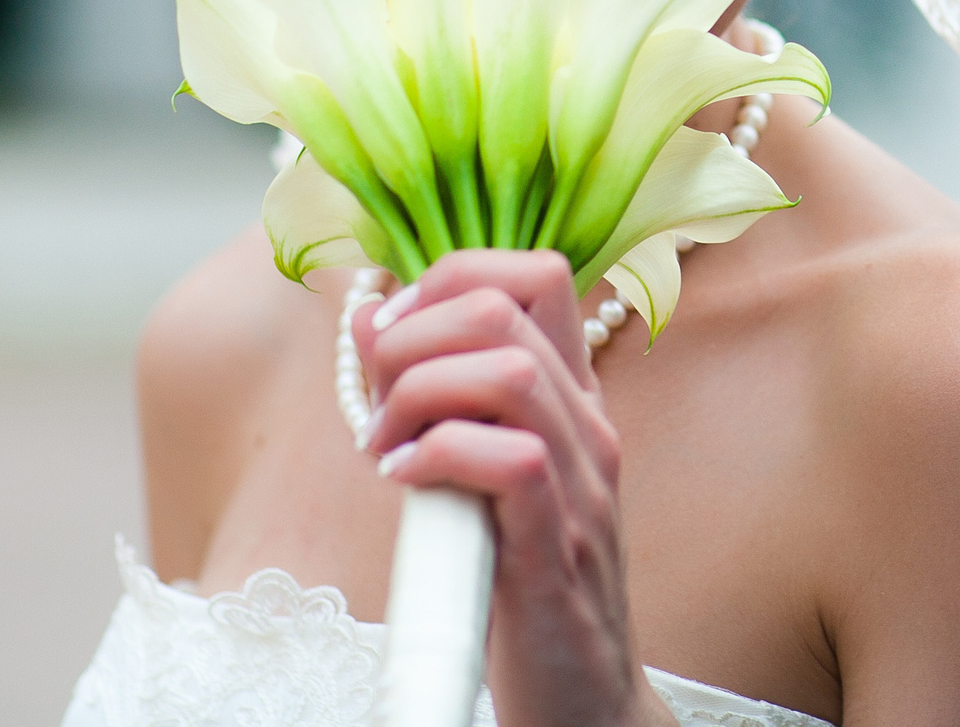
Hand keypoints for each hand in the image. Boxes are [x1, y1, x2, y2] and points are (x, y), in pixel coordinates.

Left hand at [355, 250, 673, 726]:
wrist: (584, 698)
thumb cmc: (523, 589)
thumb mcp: (489, 480)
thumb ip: (449, 409)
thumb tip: (371, 328)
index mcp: (572, 401)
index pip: (534, 274)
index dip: (447, 278)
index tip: (392, 337)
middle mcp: (588, 427)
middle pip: (505, 305)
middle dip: (413, 335)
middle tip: (377, 400)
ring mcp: (582, 486)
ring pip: (507, 371)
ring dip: (417, 395)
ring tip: (387, 447)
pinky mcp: (556, 551)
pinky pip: (512, 461)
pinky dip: (439, 456)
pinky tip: (406, 485)